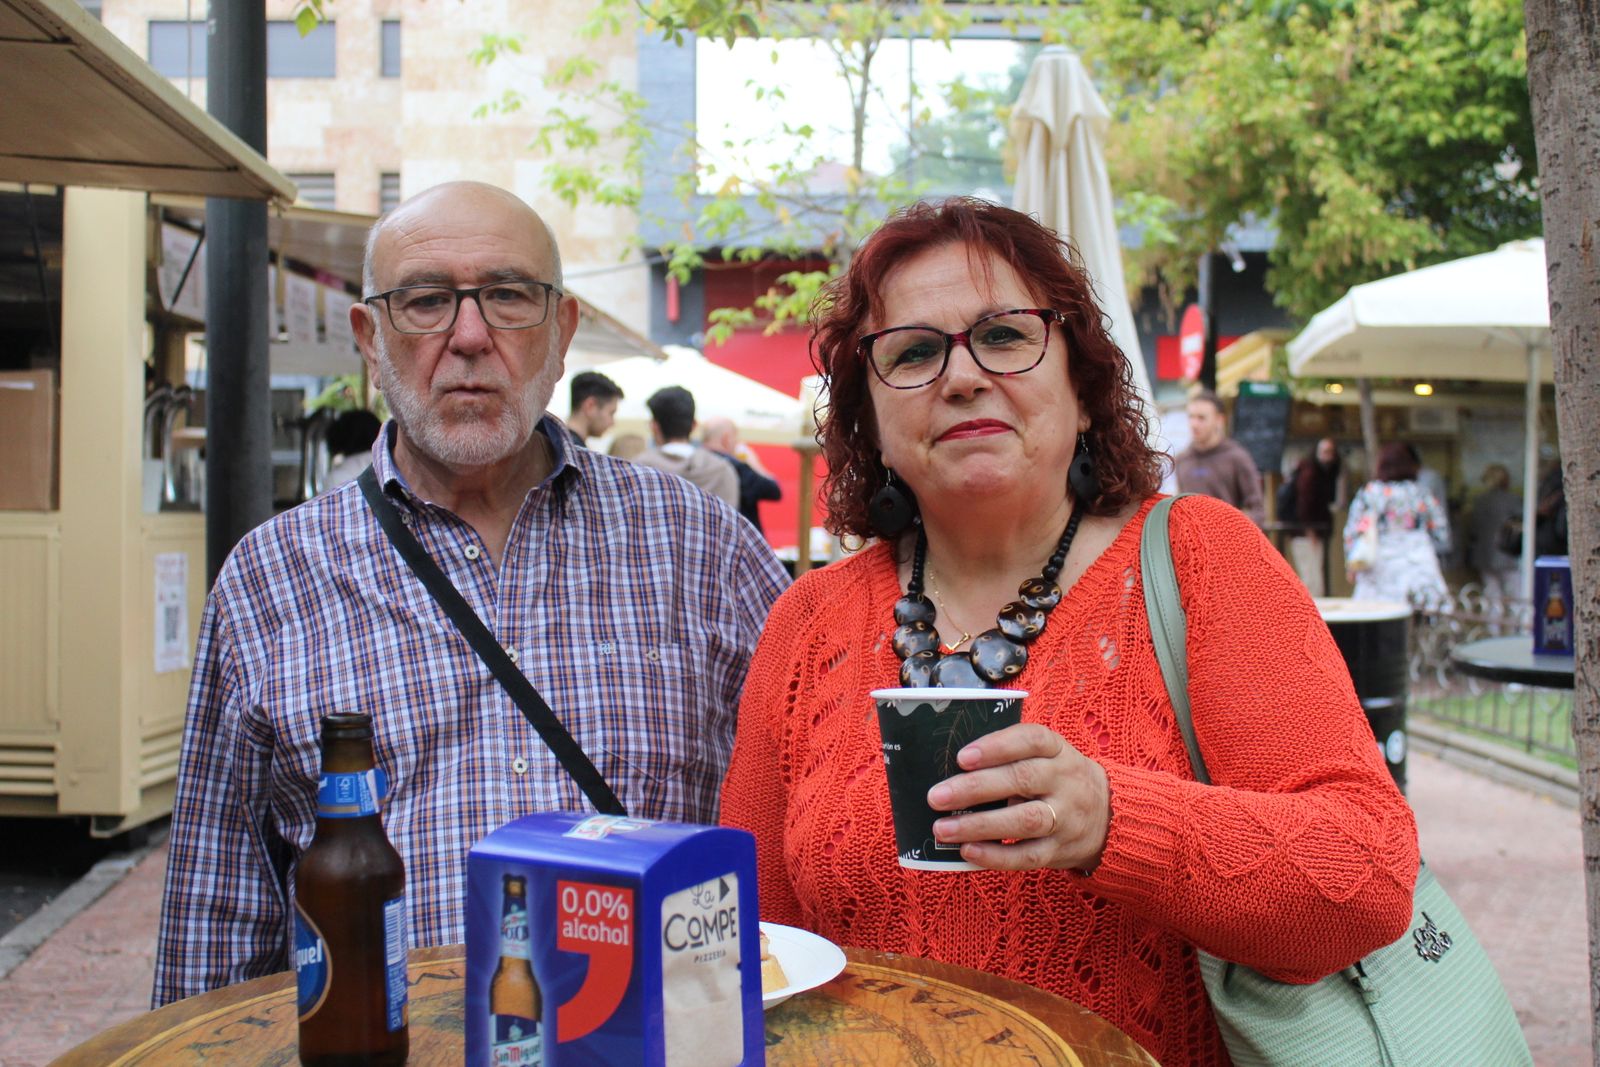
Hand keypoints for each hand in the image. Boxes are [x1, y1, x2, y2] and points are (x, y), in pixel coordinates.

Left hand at [925, 723, 1109, 871]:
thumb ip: (1009, 757)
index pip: (1031, 740)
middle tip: (937, 796)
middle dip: (975, 788)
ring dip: (980, 825)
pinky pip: (1028, 855)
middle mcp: (1065, 781)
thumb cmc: (1057, 779)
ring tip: (943, 828)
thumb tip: (950, 768)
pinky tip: (968, 851)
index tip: (962, 756)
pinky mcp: (1060, 850)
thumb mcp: (1047, 757)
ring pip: (1024, 820)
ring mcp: (1066, 817)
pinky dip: (996, 856)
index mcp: (1058, 751)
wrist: (1109, 817)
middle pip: (1021, 780)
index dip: (997, 747)